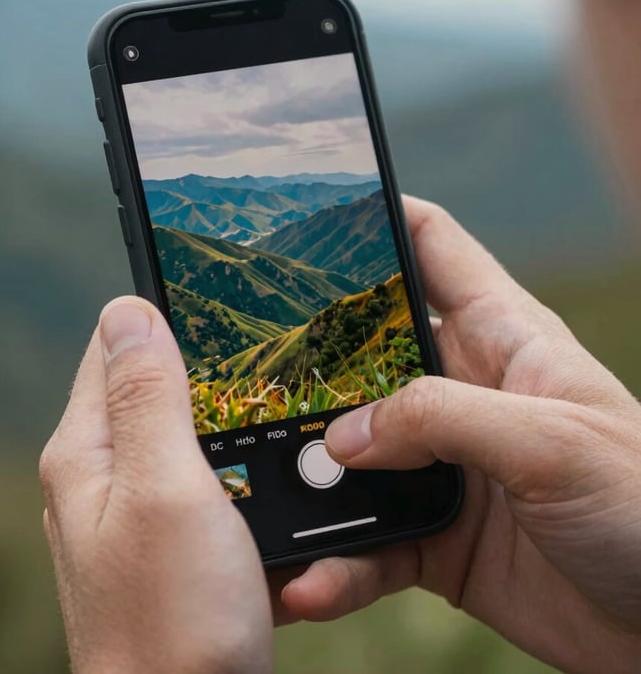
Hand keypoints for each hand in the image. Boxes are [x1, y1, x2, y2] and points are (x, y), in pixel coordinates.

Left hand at [40, 298, 272, 673]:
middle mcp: (98, 477)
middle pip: (143, 387)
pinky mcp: (162, 541)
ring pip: (174, 432)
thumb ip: (146, 396)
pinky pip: (192, 476)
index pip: (111, 348)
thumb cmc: (175, 617)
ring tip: (265, 398)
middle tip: (255, 348)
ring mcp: (129, 512)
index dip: (158, 314)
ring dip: (215, 413)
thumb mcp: (166, 487)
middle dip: (195, 363)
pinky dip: (224, 459)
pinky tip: (257, 463)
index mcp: (86, 453)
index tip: (214, 298)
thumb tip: (127, 310)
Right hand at [281, 197, 640, 673]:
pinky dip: (336, 563)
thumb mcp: (552, 441)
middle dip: (309, 358)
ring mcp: (443, 465)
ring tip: (262, 497)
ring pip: (353, 454)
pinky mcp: (434, 534)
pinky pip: (368, 542)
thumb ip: (442, 419)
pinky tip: (310, 583)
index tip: (312, 215)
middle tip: (245, 365)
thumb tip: (343, 436)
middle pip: (365, 351)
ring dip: (309, 478)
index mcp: (501, 337)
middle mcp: (462, 393)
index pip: (433, 245)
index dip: (380, 216)